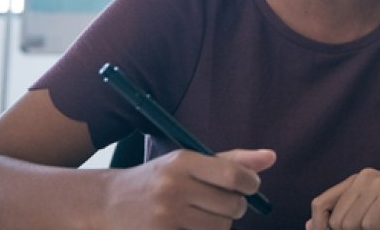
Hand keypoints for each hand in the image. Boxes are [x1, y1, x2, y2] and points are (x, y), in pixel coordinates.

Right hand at [101, 148, 275, 229]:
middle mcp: (174, 188)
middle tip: (223, 203)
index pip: (234, 176)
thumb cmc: (157, 180)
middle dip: (236, 207)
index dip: (251, 184)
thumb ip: (231, 161)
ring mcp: (166, 216)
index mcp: (183, 162)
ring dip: (220, 224)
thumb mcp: (188, 162)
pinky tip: (189, 226)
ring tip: (203, 215)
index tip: (249, 186)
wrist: (108, 202)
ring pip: (221, 228)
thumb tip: (271, 157)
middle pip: (232, 206)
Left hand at [306, 168, 379, 229]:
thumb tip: (309, 226)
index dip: (320, 227)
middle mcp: (364, 177)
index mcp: (356, 181)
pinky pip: (369, 226)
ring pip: (350, 225)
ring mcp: (379, 182)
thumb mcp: (370, 222)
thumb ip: (343, 221)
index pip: (319, 205)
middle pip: (335, 221)